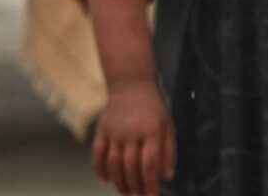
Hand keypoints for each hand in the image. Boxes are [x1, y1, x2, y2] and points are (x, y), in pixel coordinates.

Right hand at [91, 80, 174, 194]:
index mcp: (151, 130)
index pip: (149, 163)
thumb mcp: (168, 125)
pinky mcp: (102, 129)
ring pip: (113, 162)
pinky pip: (97, 153)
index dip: (150, 183)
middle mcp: (131, 131)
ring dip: (119, 181)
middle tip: (139, 195)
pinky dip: (99, 168)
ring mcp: (114, 130)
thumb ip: (169, 151)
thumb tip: (167, 176)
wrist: (131, 83)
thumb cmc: (153, 107)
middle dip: (135, 186)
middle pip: (130, 166)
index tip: (152, 195)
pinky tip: (105, 180)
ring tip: (126, 192)